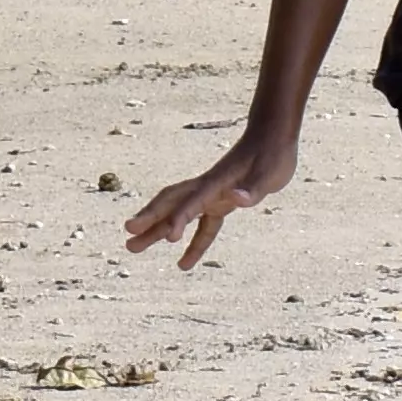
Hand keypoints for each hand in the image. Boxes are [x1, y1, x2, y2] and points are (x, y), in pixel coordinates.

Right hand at [123, 129, 296, 268]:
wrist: (273, 137)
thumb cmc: (272, 154)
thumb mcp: (270, 172)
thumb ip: (253, 188)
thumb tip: (236, 199)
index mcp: (217, 182)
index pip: (192, 202)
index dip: (180, 219)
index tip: (169, 238)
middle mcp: (208, 188)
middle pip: (171, 203)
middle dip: (149, 219)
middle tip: (128, 236)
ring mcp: (212, 194)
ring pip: (178, 214)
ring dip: (157, 230)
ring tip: (133, 247)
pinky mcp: (222, 201)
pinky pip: (203, 226)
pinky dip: (194, 243)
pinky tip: (184, 264)